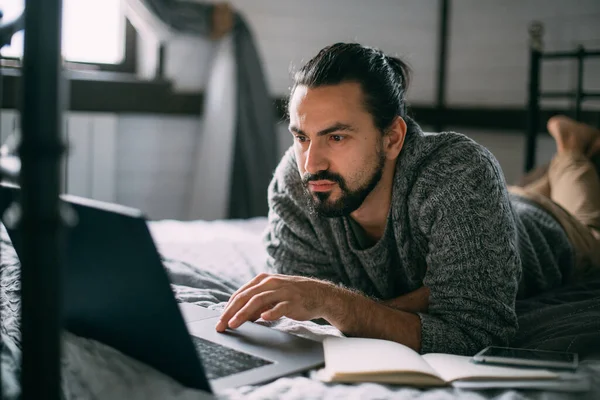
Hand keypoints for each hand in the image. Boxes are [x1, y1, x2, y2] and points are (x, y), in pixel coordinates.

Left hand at [215, 273, 332, 331]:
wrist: (319, 294)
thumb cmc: (293, 296)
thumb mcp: (272, 296)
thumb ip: (257, 305)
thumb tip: (240, 316)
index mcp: (263, 280)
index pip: (241, 293)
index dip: (228, 307)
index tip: (220, 320)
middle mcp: (271, 283)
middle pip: (246, 296)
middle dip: (231, 311)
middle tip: (222, 325)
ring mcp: (282, 291)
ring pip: (259, 300)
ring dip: (244, 313)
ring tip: (235, 323)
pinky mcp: (293, 300)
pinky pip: (280, 307)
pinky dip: (271, 313)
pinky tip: (263, 318)